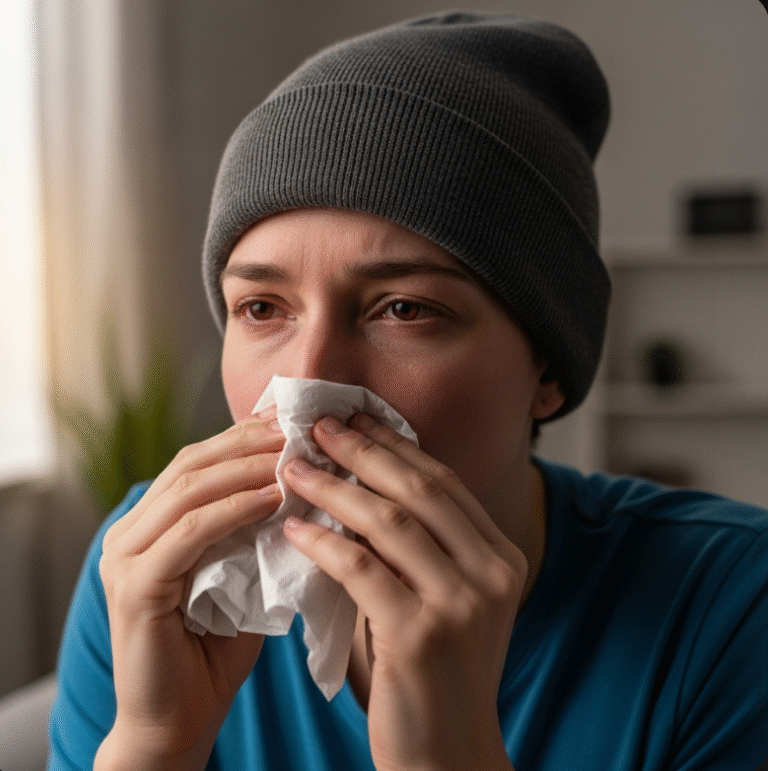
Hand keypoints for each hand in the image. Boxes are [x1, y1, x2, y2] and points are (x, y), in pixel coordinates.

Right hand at [95, 411, 283, 770]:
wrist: (179, 721)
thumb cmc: (216, 648)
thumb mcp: (240, 573)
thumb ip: (253, 529)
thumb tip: (299, 482)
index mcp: (148, 526)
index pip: (197, 462)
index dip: (242, 437)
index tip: (289, 420)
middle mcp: (128, 534)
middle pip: (190, 466)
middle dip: (246, 442)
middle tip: (295, 427)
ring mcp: (123, 559)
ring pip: (188, 491)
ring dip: (244, 468)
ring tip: (291, 455)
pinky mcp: (135, 587)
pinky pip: (189, 533)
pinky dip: (232, 510)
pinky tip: (271, 498)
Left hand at [282, 413, 523, 770]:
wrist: (447, 756)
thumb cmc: (431, 673)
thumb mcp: (440, 599)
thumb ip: (416, 547)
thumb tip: (357, 486)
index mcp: (500, 557)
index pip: (443, 482)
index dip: (396, 445)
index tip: (355, 419)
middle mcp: (492, 573)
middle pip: (420, 489)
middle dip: (364, 450)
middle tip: (319, 426)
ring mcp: (462, 604)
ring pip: (390, 522)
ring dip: (335, 488)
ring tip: (294, 468)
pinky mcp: (421, 636)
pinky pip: (361, 570)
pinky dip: (323, 542)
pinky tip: (293, 527)